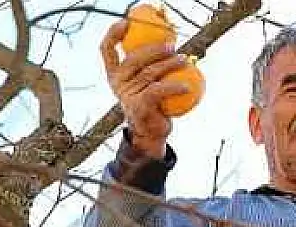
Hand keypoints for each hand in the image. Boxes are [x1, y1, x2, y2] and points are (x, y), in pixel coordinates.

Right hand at [100, 19, 190, 157]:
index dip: (113, 34)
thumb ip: (148, 65)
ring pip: (150, 73)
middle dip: (154, 49)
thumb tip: (168, 40)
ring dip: (171, 64)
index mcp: (115, 74)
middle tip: (172, 45)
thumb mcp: (146, 83)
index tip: (126, 23)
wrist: (150, 134)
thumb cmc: (152, 104)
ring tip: (185, 60)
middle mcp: (118, 83)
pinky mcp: (139, 106)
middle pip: (134, 59)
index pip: (107, 50)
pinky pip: (159, 90)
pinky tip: (188, 85)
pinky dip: (175, 85)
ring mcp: (127, 95)